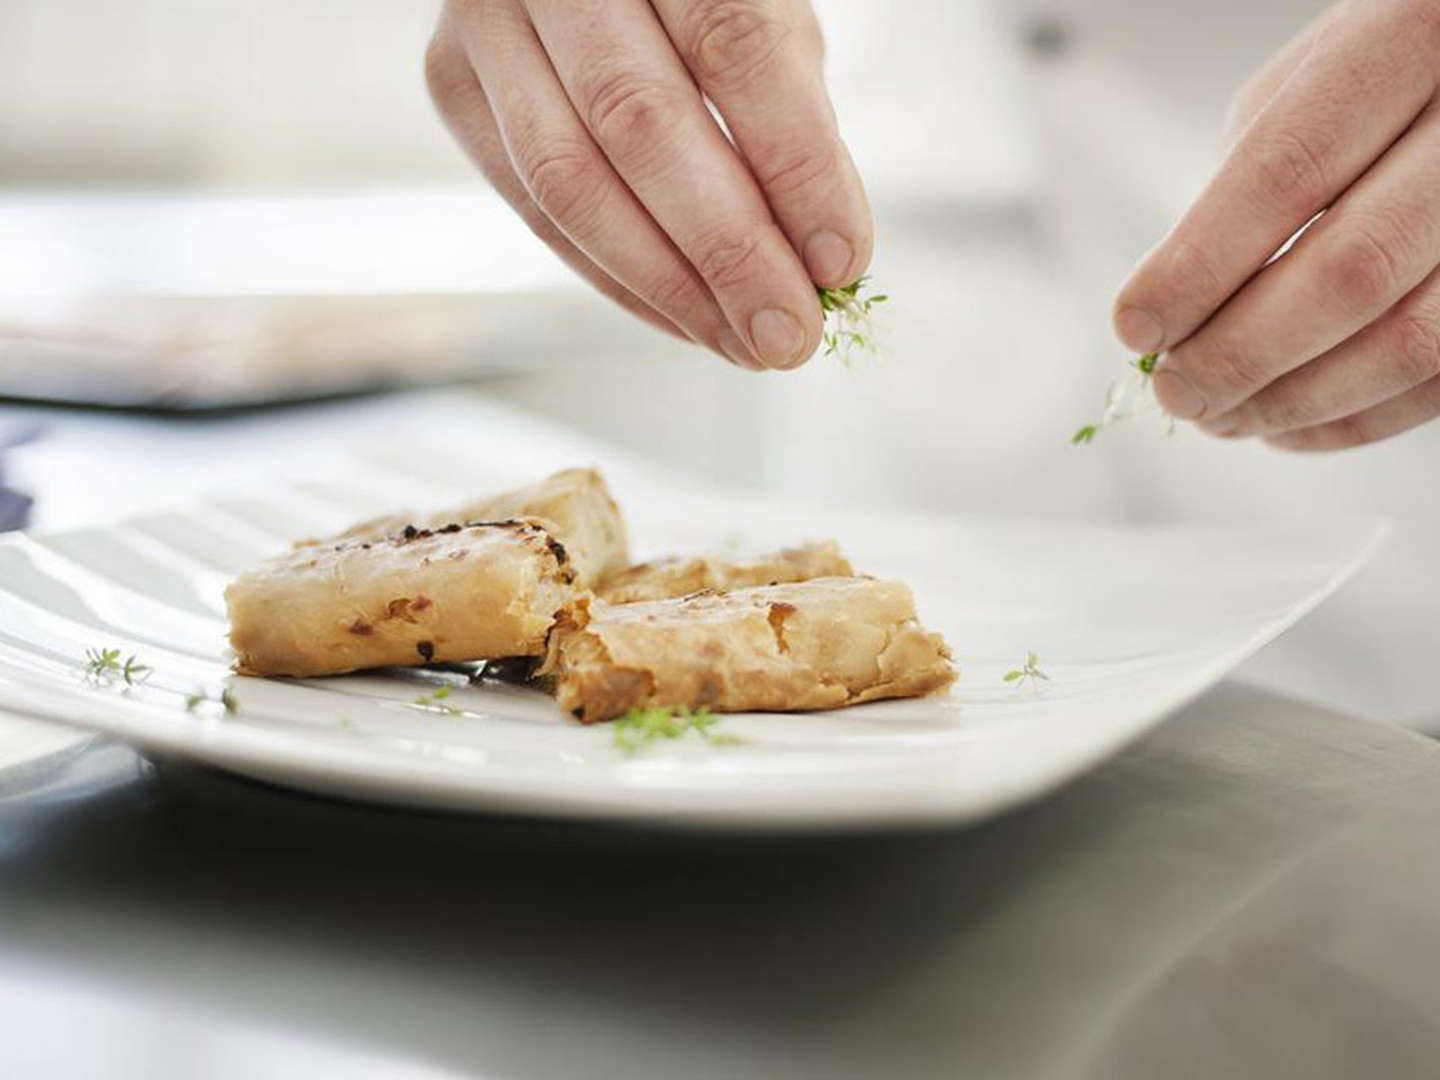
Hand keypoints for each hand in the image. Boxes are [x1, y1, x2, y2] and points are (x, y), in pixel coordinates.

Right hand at [425, 0, 871, 370]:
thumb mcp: (764, 14)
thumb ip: (789, 118)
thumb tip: (818, 260)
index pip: (733, 45)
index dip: (793, 162)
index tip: (841, 258)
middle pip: (638, 123)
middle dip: (727, 250)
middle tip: (789, 334)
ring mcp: (484, 22)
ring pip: (569, 182)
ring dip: (668, 287)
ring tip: (744, 343)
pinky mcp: (454, 84)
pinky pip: (536, 209)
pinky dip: (618, 280)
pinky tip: (685, 318)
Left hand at [1114, 0, 1439, 449]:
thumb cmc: (1368, 85)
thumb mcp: (1297, 92)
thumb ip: (1236, 190)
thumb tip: (1170, 316)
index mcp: (1405, 44)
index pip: (1288, 171)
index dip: (1200, 265)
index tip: (1135, 326)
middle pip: (1353, 269)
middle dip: (1241, 351)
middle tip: (1173, 391)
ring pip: (1409, 340)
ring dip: (1292, 400)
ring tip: (1217, 413)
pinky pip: (1435, 382)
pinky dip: (1347, 421)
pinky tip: (1280, 423)